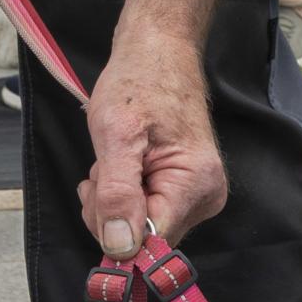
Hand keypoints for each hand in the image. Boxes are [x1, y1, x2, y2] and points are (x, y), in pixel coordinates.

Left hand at [83, 16, 226, 256]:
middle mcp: (205, 197)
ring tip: (112, 161)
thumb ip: (117, 194)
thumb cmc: (137, 82)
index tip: (96, 192)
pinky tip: (120, 167)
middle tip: (100, 170)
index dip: (114, 228)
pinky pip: (146, 213)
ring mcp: (197, 195)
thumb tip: (120, 249)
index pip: (150, 243)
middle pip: (146, 240)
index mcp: (196, 185)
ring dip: (114, 203)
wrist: (157, 52)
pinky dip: (123, 196)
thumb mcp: (115, 135)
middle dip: (111, 213)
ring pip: (142, 229)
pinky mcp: (185, 190)